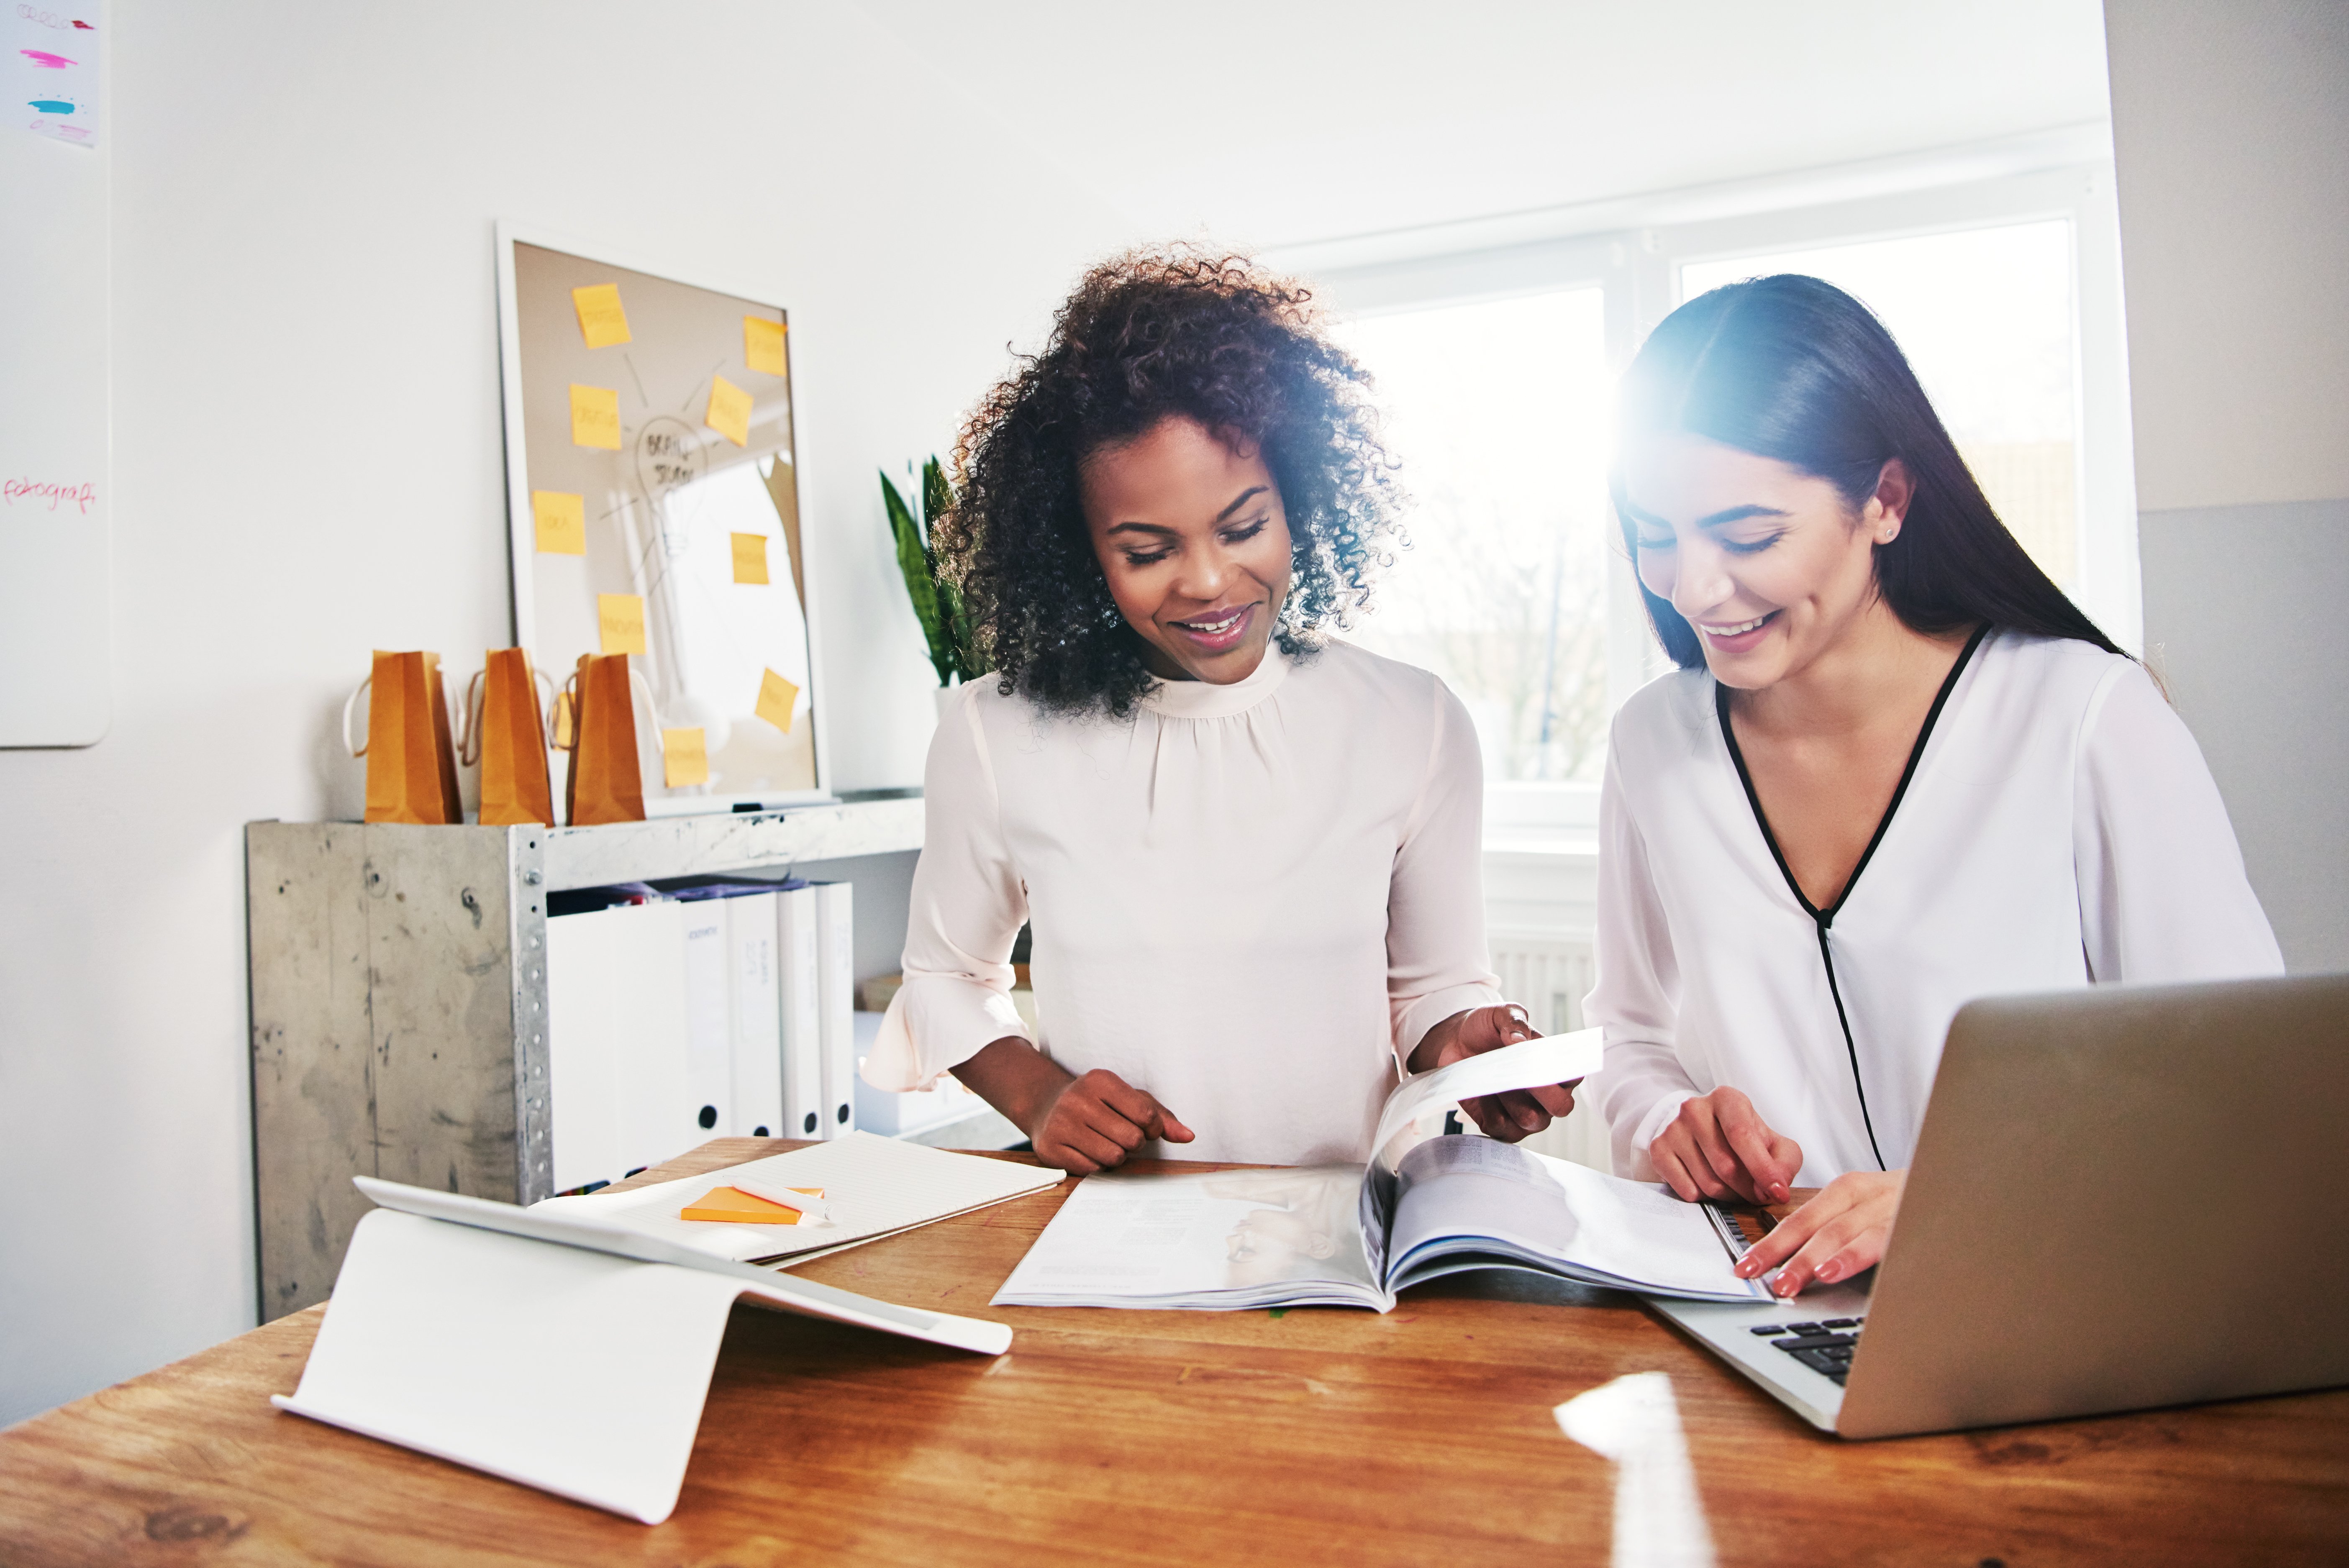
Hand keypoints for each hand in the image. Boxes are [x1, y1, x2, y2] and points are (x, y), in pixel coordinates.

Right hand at [1031, 1068, 1194, 1175]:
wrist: (1046, 1105)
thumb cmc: (1096, 1102)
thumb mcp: (1127, 1098)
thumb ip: (1160, 1116)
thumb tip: (1187, 1136)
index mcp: (1100, 1080)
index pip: (1146, 1114)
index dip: (1153, 1128)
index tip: (1145, 1127)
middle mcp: (1077, 1099)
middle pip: (1131, 1139)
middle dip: (1133, 1143)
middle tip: (1121, 1135)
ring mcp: (1060, 1124)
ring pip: (1113, 1157)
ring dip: (1116, 1156)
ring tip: (1105, 1142)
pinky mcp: (1050, 1148)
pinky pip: (1091, 1170)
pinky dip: (1096, 1165)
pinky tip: (1088, 1150)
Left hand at [1416, 1004, 1575, 1143]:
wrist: (1454, 1044)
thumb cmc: (1486, 1029)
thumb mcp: (1499, 1014)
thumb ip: (1513, 1021)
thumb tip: (1518, 1039)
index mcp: (1554, 1067)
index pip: (1574, 1075)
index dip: (1564, 1072)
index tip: (1541, 1061)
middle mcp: (1546, 1095)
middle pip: (1561, 1106)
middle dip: (1543, 1094)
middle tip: (1520, 1076)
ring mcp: (1526, 1114)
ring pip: (1532, 1121)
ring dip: (1512, 1102)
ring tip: (1492, 1080)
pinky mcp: (1501, 1126)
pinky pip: (1503, 1132)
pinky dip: (1490, 1114)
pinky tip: (1481, 1095)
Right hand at [1650, 1087, 1801, 1206]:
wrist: (1702, 1132)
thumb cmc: (1743, 1139)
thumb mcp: (1774, 1144)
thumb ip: (1784, 1163)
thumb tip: (1777, 1188)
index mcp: (1726, 1098)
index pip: (1742, 1135)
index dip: (1762, 1169)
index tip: (1777, 1193)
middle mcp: (1695, 1108)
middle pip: (1726, 1165)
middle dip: (1747, 1188)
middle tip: (1755, 1193)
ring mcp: (1673, 1128)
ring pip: (1707, 1182)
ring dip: (1727, 1195)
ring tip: (1733, 1187)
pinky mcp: (1658, 1149)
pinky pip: (1686, 1190)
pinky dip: (1704, 1197)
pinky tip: (1708, 1184)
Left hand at [1735, 1170, 1905, 1296]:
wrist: (1967, 1186)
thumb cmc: (1910, 1205)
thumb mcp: (1868, 1211)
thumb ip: (1836, 1231)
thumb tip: (1795, 1263)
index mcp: (1849, 1190)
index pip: (1801, 1217)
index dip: (1770, 1242)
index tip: (1743, 1266)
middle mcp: (1867, 1194)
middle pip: (1814, 1224)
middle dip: (1781, 1252)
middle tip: (1756, 1276)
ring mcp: (1891, 1207)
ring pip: (1843, 1232)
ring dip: (1812, 1259)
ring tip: (1790, 1280)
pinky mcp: (1915, 1222)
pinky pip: (1881, 1240)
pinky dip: (1854, 1256)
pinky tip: (1836, 1270)